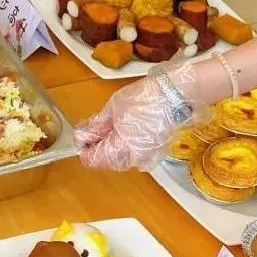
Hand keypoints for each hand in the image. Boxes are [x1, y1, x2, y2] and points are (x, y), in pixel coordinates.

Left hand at [75, 61, 210, 170]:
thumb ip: (95, 126)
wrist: (175, 95)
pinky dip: (126, 145)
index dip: (84, 148)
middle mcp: (135, 160)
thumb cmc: (146, 98)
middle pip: (106, 160)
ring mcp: (147, 158)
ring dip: (111, 145)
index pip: (93, 160)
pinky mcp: (155, 154)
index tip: (81, 137)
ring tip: (111, 125)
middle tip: (95, 128)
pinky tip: (125, 130)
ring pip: (119, 158)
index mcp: (122, 149)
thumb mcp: (112, 109)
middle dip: (98, 145)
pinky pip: (133, 155)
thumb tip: (83, 135)